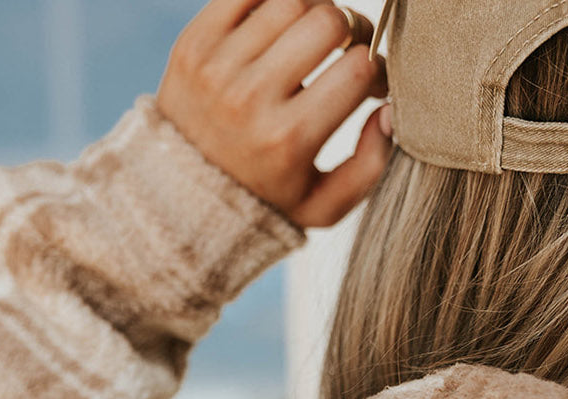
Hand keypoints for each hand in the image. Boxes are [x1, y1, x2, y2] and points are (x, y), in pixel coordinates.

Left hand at [156, 0, 391, 228]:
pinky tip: (281, 21)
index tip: (375, 81)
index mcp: (288, 140)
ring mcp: (218, 67)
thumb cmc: (264, 200)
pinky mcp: (193, 43)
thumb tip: (388, 111)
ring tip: (313, 33)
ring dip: (314, 8)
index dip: (378, 67)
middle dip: (351, 28)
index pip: (357, 69)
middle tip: (348, 47)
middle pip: (328, 20)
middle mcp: (251, 99)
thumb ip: (368, 168)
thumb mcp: (321, 208)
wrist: (179, 198)